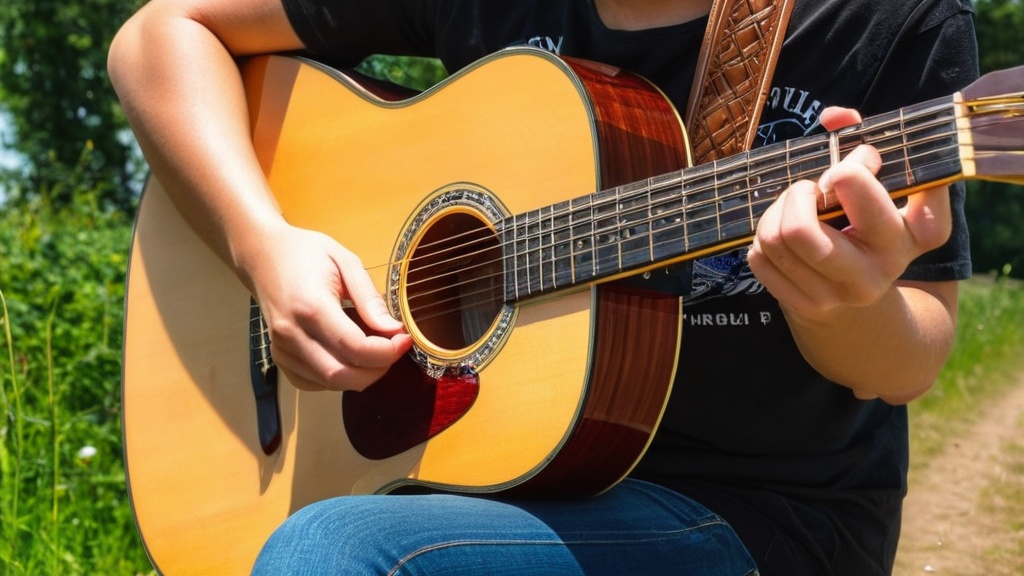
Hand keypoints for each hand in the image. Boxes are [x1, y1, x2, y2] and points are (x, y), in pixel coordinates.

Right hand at [241, 223, 412, 391]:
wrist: (262, 254)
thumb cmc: (306, 253)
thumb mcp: (345, 262)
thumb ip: (370, 298)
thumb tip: (393, 330)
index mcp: (310, 306)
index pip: (355, 348)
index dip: (387, 351)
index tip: (404, 339)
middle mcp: (291, 333)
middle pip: (342, 376)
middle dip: (377, 370)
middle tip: (393, 349)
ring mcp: (281, 348)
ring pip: (329, 383)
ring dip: (359, 373)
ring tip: (371, 346)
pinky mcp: (278, 357)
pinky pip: (313, 382)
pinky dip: (338, 377)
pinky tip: (348, 355)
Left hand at [747, 107, 953, 322]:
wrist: (862, 290)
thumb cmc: (870, 218)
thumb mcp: (882, 182)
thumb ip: (860, 139)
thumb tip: (833, 116)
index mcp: (911, 235)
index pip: (863, 190)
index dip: (847, 171)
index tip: (844, 171)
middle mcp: (879, 271)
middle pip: (800, 231)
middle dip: (796, 196)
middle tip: (809, 189)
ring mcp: (838, 294)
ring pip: (774, 240)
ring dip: (777, 211)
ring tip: (796, 206)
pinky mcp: (805, 305)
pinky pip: (759, 258)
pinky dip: (763, 237)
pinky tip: (784, 234)